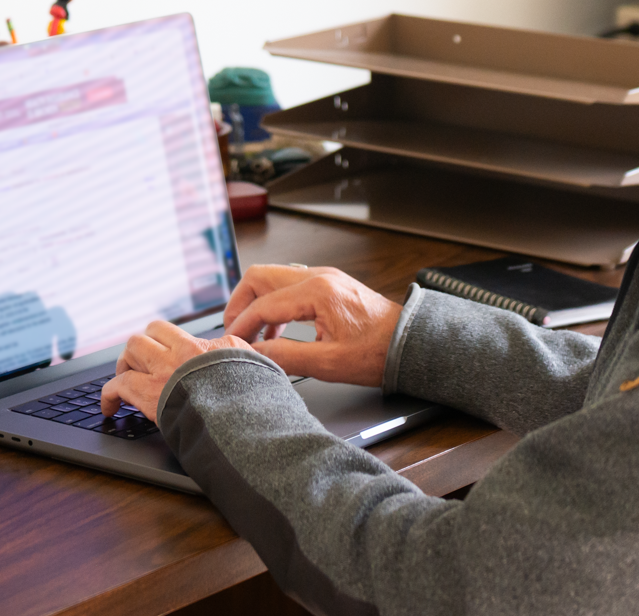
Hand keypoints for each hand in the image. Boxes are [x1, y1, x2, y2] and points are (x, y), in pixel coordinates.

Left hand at [99, 320, 251, 417]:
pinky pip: (117, 386)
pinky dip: (109, 396)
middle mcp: (177, 353)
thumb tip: (228, 347)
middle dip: (137, 350)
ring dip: (124, 365)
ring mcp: (161, 372)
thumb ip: (232, 349)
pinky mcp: (148, 394)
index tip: (155, 353)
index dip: (155, 341)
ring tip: (125, 379)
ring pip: (130, 351)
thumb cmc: (245, 393)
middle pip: (142, 336)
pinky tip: (110, 407)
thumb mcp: (247, 361)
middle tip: (138, 366)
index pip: (164, 330)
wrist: (237, 415)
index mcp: (198, 346)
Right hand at [222, 265, 401, 387]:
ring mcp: (324, 277)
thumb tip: (253, 354)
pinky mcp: (328, 285)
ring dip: (257, 304)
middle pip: (261, 277)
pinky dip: (275, 305)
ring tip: (253, 335)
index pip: (263, 304)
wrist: (408, 343)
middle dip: (240, 304)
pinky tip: (276, 332)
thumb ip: (286, 356)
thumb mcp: (329, 362)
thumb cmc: (378, 352)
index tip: (230, 344)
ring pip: (274, 279)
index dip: (241, 326)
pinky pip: (290, 286)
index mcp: (319, 292)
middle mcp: (319, 276)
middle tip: (233, 332)